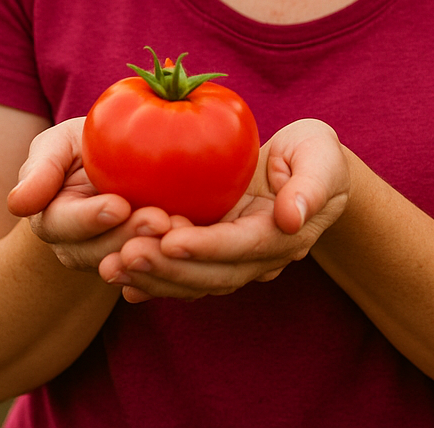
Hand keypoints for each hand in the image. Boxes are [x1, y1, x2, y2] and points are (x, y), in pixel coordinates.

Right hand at [7, 117, 171, 273]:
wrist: (125, 159)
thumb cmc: (86, 144)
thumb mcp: (58, 146)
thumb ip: (41, 170)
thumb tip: (16, 204)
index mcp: (51, 219)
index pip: (64, 224)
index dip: (90, 219)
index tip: (118, 205)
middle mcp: (78, 248)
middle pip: (100, 251)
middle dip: (130, 236)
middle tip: (160, 219)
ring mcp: (112, 259)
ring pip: (131, 266)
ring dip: (156, 251)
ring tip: (181, 228)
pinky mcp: (146, 265)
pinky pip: (158, 273)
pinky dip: (176, 263)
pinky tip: (195, 248)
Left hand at [96, 119, 350, 302]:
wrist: (305, 168)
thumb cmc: (313, 153)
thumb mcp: (321, 155)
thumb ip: (312, 185)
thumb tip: (292, 218)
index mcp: (283, 235)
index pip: (244, 247)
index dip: (208, 247)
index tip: (170, 241)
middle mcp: (256, 257)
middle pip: (212, 274)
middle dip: (168, 269)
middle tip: (126, 255)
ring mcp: (232, 259)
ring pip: (192, 281)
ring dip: (152, 278)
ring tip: (112, 266)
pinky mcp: (211, 254)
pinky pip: (181, 274)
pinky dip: (151, 281)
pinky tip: (117, 278)